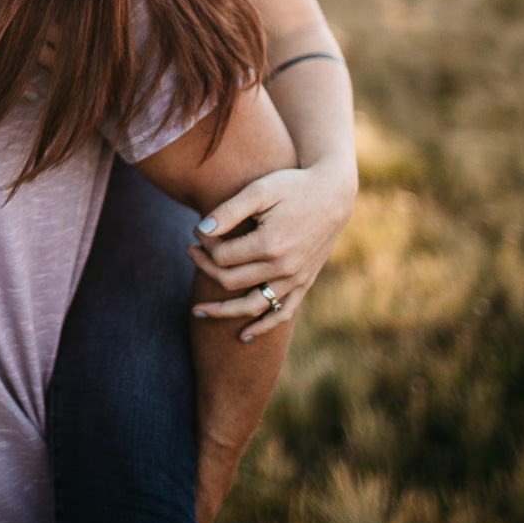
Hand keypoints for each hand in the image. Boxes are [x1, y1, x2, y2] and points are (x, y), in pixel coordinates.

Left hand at [187, 162, 353, 339]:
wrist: (333, 194)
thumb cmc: (292, 186)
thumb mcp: (259, 190)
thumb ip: (229, 211)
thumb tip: (202, 230)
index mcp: (271, 244)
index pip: (223, 256)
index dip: (204, 245)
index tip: (197, 231)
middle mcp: (284, 267)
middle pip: (231, 281)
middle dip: (205, 267)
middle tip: (190, 251)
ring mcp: (296, 279)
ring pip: (252, 306)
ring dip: (222, 311)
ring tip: (196, 311)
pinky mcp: (305, 283)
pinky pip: (282, 313)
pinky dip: (263, 327)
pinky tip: (243, 336)